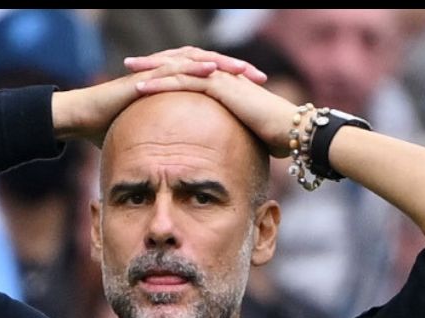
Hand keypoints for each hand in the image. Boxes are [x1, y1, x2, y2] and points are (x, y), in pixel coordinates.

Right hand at [51, 46, 266, 146]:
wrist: (80, 120)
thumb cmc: (107, 130)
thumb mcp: (144, 140)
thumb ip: (161, 149)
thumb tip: (176, 171)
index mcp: (170, 88)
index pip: (208, 82)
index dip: (232, 86)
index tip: (256, 96)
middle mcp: (166, 76)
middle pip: (208, 66)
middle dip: (235, 71)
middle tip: (260, 78)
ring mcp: (154, 73)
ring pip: (194, 61)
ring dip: (220, 64)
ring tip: (242, 70)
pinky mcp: (143, 76)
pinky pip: (172, 68)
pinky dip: (193, 67)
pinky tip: (211, 70)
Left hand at [124, 54, 297, 157]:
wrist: (295, 132)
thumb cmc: (276, 138)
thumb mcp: (247, 132)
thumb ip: (233, 133)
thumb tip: (226, 148)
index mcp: (227, 84)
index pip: (193, 73)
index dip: (170, 73)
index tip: (148, 76)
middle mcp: (223, 75)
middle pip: (182, 64)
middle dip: (156, 63)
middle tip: (131, 63)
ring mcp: (222, 78)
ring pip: (179, 67)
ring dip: (152, 67)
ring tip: (129, 68)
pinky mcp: (221, 86)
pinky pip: (184, 81)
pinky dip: (160, 82)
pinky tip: (140, 86)